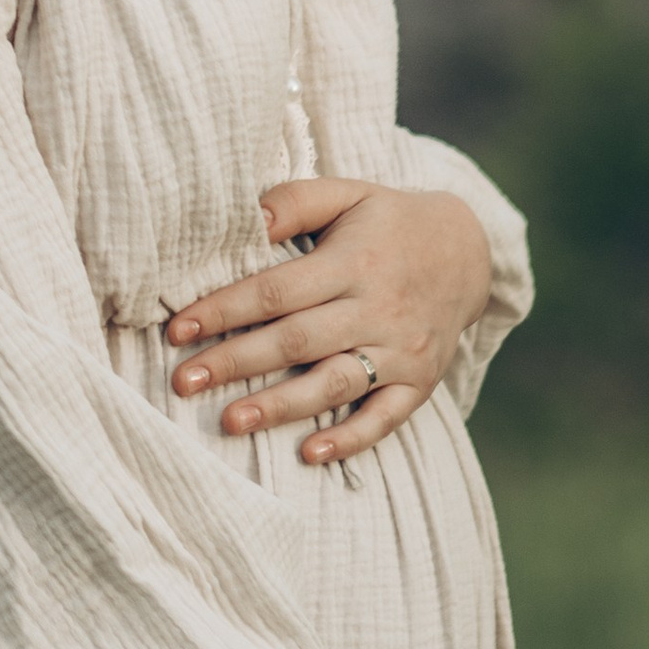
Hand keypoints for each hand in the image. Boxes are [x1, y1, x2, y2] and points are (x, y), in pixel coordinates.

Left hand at [167, 177, 492, 463]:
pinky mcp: (419, 383)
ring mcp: (402, 351)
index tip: (178, 330)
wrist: (469, 252)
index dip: (225, 310)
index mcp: (354, 261)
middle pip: (297, 341)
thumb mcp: (348, 194)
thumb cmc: (389, 222)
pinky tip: (310, 455)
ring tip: (229, 422)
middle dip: (236, 362)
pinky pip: (385, 418)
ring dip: (281, 406)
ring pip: (334, 384)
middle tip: (183, 382)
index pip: (278, 290)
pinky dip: (350, 440)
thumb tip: (244, 216)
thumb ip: (295, 203)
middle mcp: (378, 308)